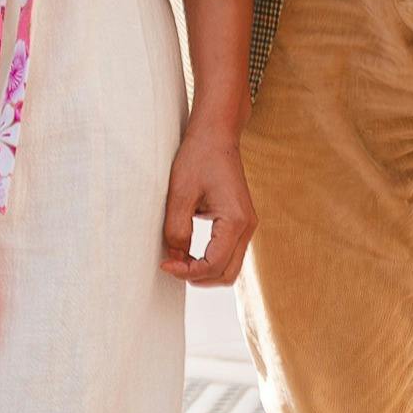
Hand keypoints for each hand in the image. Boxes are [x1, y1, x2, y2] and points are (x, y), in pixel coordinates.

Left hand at [160, 115, 253, 284]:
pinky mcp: (241, 222)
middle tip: (172, 265)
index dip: (186, 271)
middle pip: (226, 274)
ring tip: (179, 260)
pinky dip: (211, 260)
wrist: (216, 135)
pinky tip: (190, 251)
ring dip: (205, 271)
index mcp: (235, 220)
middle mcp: (247, 226)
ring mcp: (247, 225)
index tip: (164, 263)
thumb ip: (176, 230)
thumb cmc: (198, 157)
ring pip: (230, 268)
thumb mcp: (179, 194)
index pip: (212, 265)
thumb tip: (174, 258)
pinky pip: (230, 253)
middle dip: (198, 277)